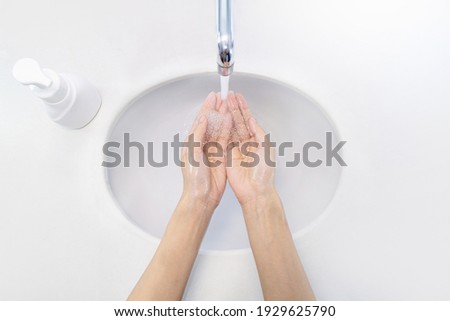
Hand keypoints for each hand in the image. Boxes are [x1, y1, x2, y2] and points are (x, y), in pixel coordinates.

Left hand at [180, 92, 231, 211]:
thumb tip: (202, 119)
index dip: (207, 107)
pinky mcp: (222, 155)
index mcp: (192, 141)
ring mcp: (212, 149)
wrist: (202, 195)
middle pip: (211, 121)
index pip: (201, 119)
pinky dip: (230, 128)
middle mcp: (202, 143)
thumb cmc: (194, 178)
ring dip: (224, 116)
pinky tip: (232, 120)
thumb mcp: (192, 154)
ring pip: (219, 128)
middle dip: (217, 108)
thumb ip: (197, 135)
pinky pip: (226, 139)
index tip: (213, 96)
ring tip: (229, 104)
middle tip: (224, 96)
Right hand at [225, 92, 276, 205]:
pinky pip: (223, 140)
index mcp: (257, 140)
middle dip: (233, 108)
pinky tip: (218, 119)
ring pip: (230, 128)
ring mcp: (236, 149)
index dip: (243, 108)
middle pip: (238, 121)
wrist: (255, 190)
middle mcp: (246, 143)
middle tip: (227, 95)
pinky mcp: (227, 156)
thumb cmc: (264, 173)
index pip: (248, 120)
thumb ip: (258, 133)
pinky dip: (220, 129)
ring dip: (226, 115)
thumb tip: (251, 120)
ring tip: (222, 103)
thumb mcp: (266, 148)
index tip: (237, 97)